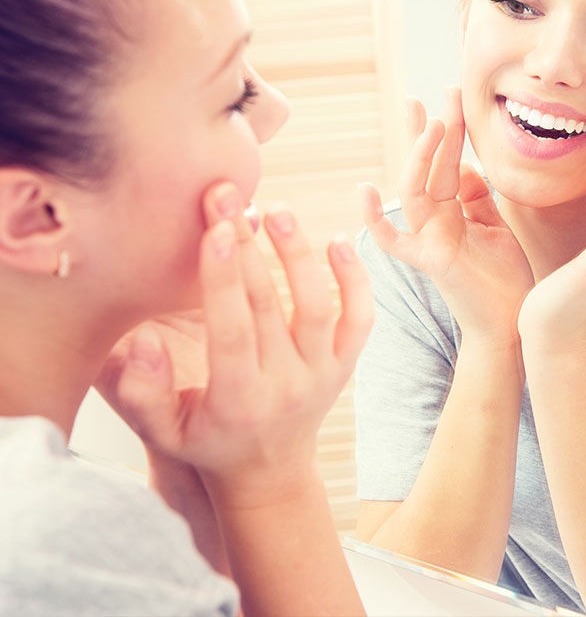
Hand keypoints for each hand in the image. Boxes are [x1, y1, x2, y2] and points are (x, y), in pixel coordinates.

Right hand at [96, 182, 373, 507]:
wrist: (268, 473)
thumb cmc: (206, 443)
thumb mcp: (162, 432)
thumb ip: (143, 392)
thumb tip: (144, 342)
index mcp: (238, 399)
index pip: (232, 329)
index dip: (222, 277)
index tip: (213, 228)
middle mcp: (286, 385)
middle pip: (269, 305)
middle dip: (246, 246)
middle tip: (228, 196)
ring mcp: (323, 375)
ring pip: (318, 306)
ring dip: (299, 254)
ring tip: (277, 210)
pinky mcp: (344, 366)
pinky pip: (359, 319)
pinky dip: (355, 280)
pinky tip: (338, 242)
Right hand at [360, 87, 532, 345]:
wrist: (514, 323)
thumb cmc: (505, 279)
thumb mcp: (494, 227)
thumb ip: (477, 198)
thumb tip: (466, 166)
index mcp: (452, 211)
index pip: (445, 162)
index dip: (446, 131)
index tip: (449, 96)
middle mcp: (435, 221)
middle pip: (425, 168)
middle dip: (428, 131)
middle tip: (429, 95)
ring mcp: (428, 239)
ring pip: (414, 190)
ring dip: (421, 156)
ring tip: (433, 123)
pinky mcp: (430, 260)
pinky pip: (394, 240)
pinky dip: (376, 219)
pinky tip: (365, 190)